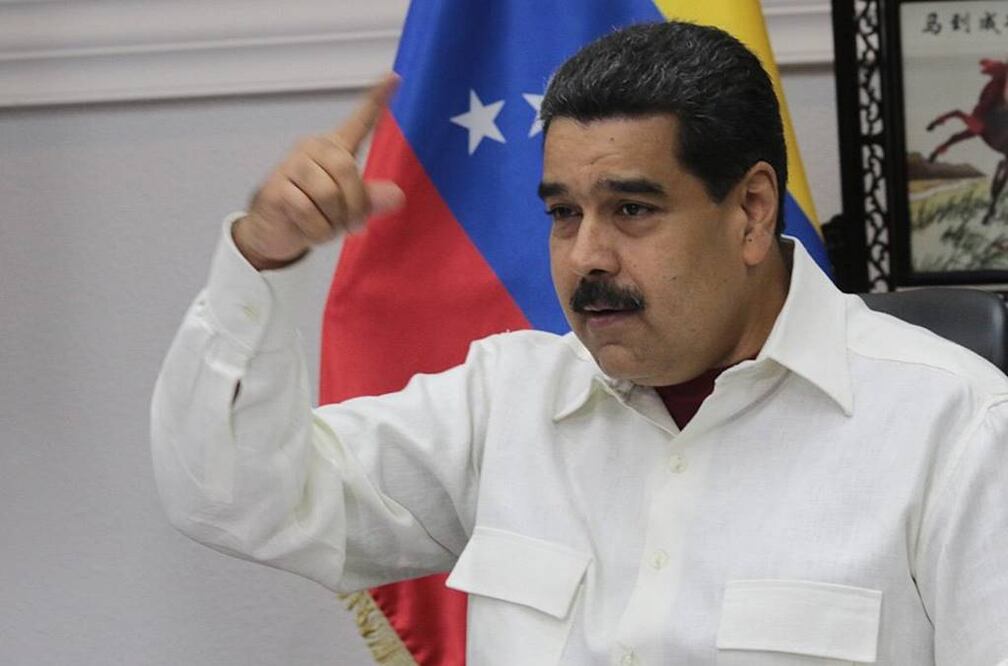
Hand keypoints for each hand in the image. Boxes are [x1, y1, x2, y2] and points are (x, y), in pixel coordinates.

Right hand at [233, 74, 404, 269]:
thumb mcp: (349, 209)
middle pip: (347, 170)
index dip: (377, 100)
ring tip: (327, 226)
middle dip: (356, 206)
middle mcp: (313, 148)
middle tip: (353, 226)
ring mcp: (292, 165)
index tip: (395, 77)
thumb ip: (372, 200)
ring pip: (328, 195)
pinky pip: (308, 212)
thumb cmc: (316, 213)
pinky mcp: (277, 187)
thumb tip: (397, 196)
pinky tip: (308, 229)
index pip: (360, 121)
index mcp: (336, 148)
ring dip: (334, 222)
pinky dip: (316, 230)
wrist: (274, 230)